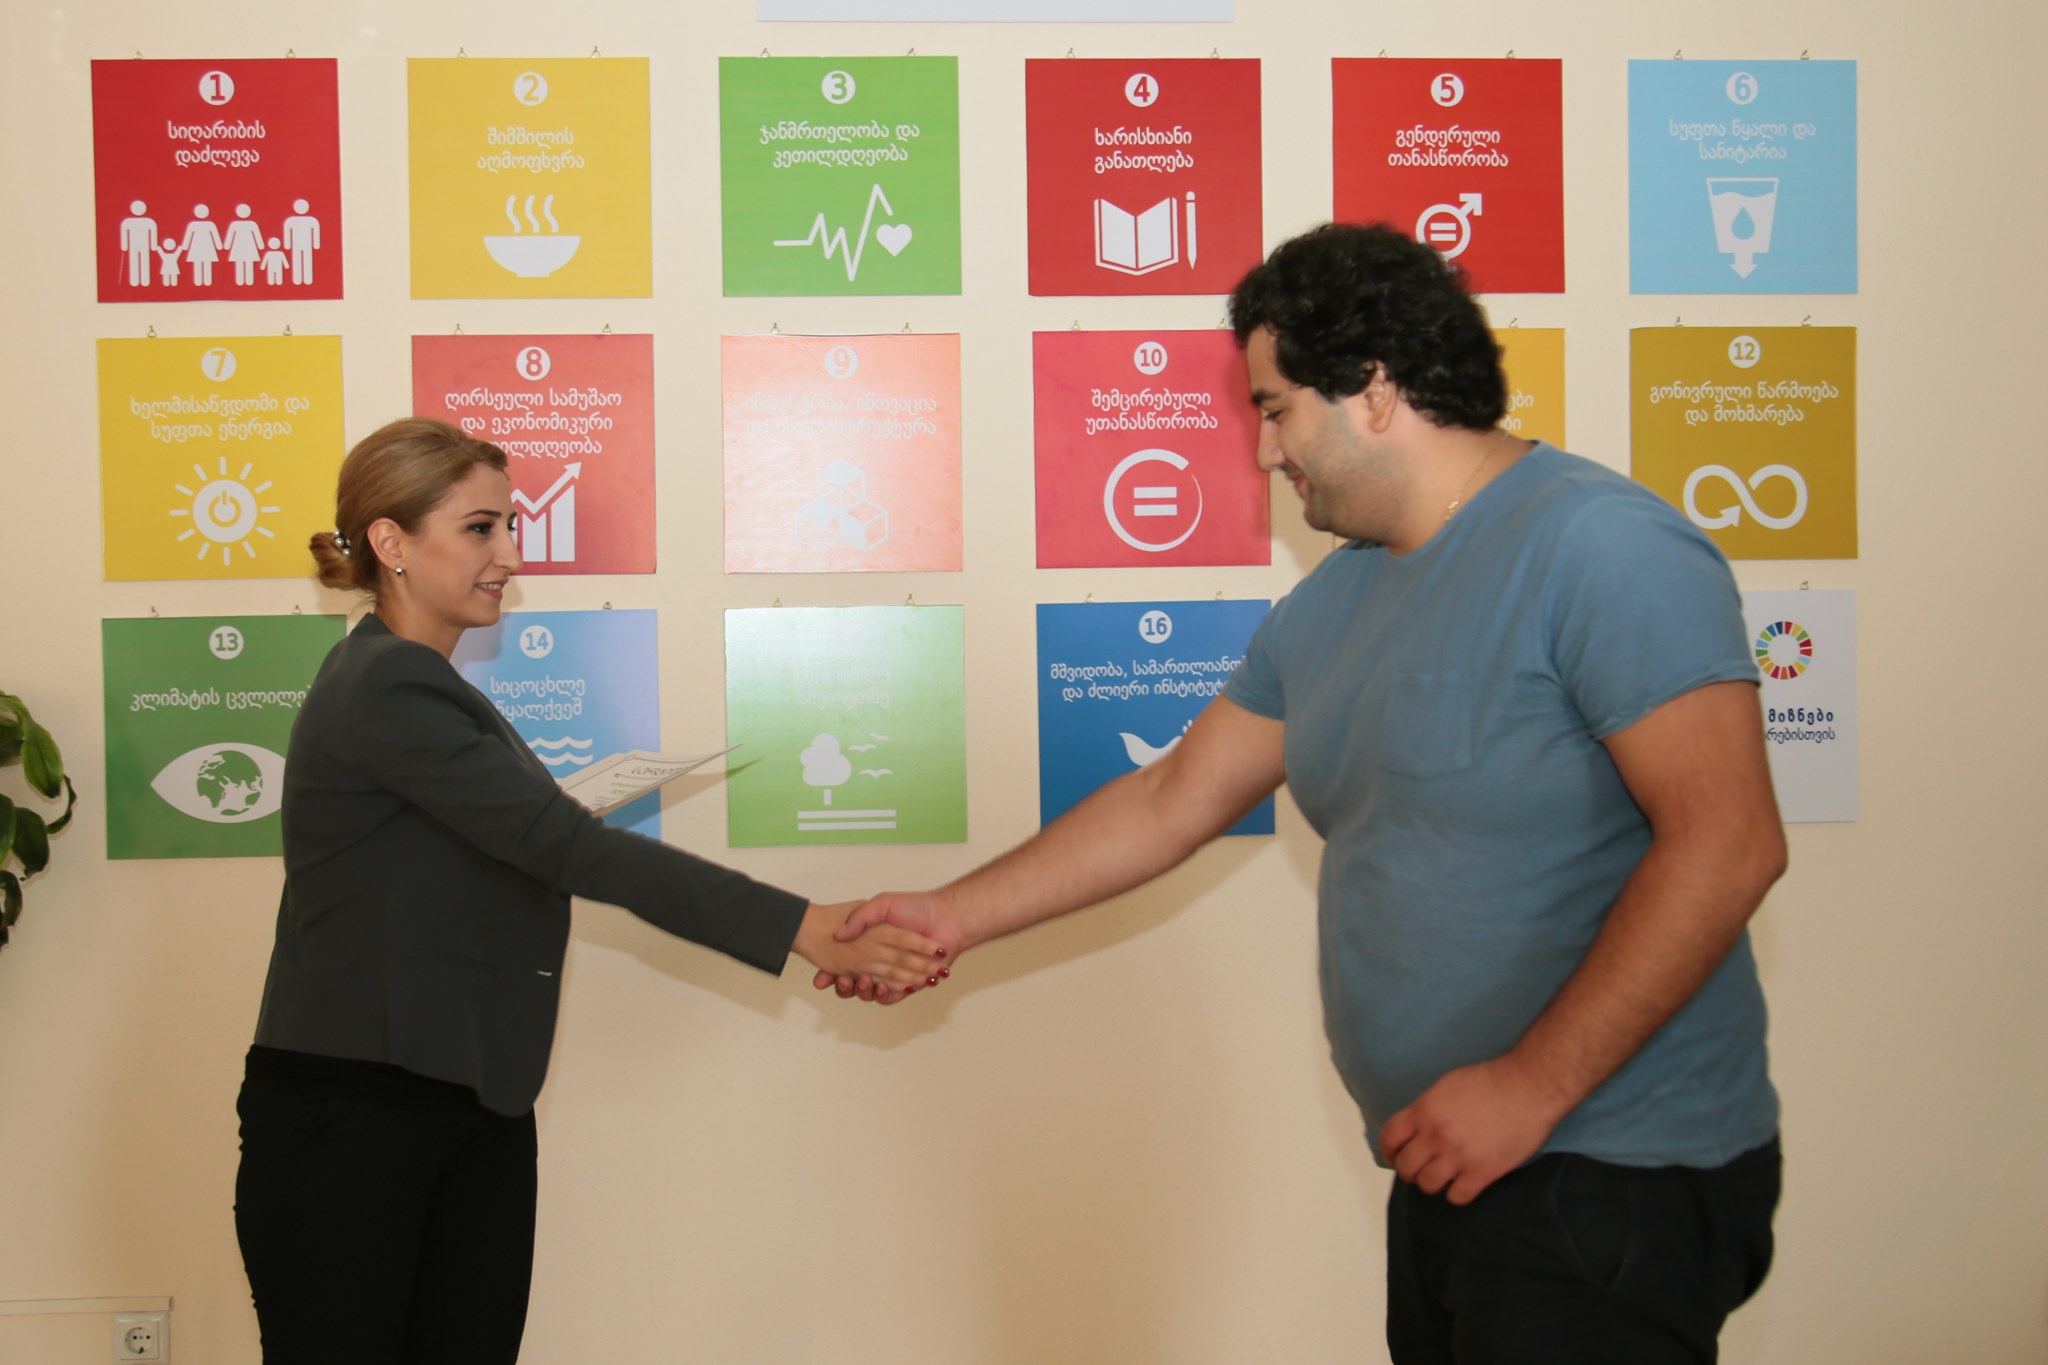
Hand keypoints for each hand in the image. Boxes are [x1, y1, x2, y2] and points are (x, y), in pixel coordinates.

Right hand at [791, 899, 946, 999]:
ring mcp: (895, 973)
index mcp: (870, 942)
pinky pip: (893, 996)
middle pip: (855, 981)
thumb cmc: (916, 907)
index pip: (843, 961)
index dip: (829, 972)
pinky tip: (882, 988)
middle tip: (840, 982)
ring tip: (864, 983)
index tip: (819, 979)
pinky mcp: (909, 983)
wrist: (948, 919)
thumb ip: (860, 918)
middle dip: (844, 986)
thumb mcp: (882, 904)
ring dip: (864, 992)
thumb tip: (840, 936)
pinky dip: (886, 995)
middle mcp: (880, 959)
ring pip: (872, 991)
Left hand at [1378, 1055, 1568, 1205]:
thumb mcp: (1446, 1085)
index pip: (1390, 1138)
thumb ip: (1427, 1108)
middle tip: (1420, 1169)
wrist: (1528, 1087)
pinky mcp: (1483, 1172)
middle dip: (1409, 1171)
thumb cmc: (1490, 1081)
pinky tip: (1463, 1185)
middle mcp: (1436, 1135)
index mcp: (1424, 1110)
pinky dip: (1457, 1194)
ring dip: (1432, 1183)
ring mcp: (1459, 1156)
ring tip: (1442, 1177)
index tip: (1394, 1155)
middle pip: (1406, 1167)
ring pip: (1428, 1185)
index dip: (1389, 1151)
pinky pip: (1457, 1197)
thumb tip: (1416, 1128)